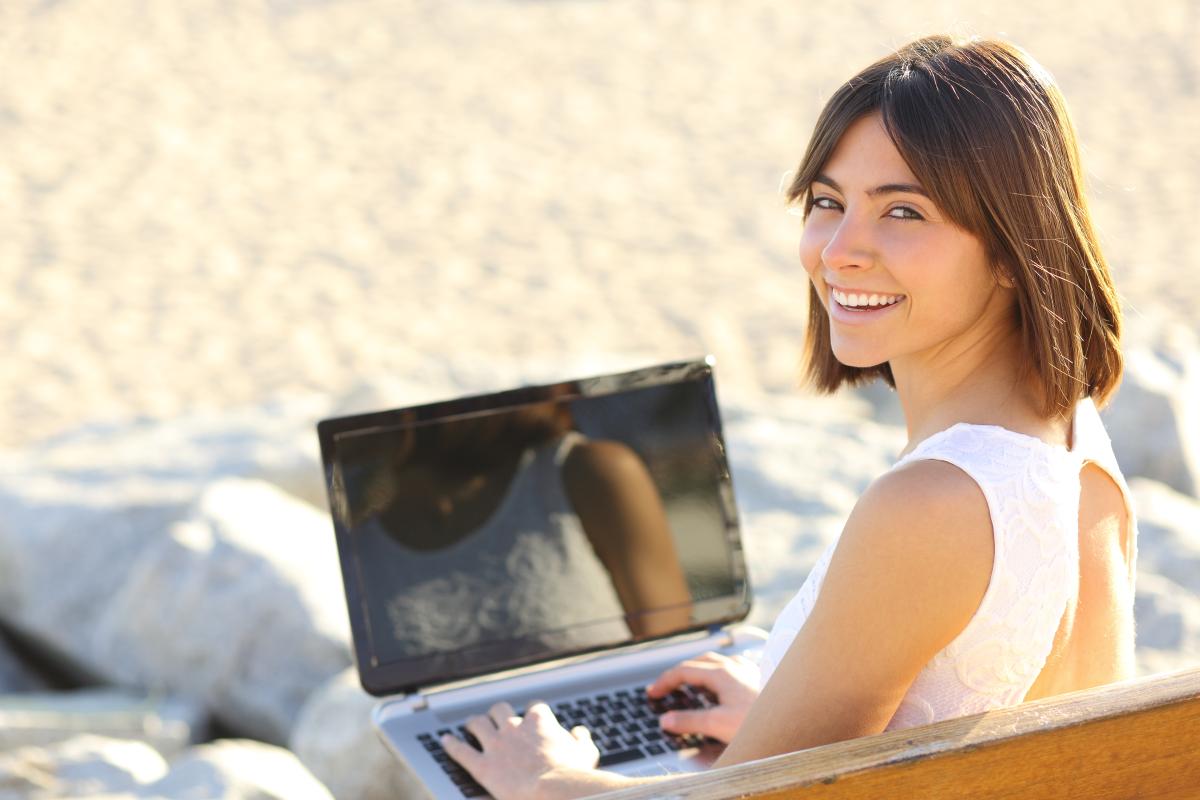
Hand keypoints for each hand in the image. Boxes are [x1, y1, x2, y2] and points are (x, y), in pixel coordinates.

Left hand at [441, 701, 598, 799]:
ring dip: (474, 723)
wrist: (552, 792)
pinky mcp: (482, 765)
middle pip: (500, 709)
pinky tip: (445, 741)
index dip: (532, 712)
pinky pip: (460, 751)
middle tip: (496, 717)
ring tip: (471, 725)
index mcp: (539, 722)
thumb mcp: (586, 754)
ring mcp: (496, 745)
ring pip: (478, 724)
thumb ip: (582, 740)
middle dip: (498, 712)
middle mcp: (514, 727)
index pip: (534, 707)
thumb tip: (580, 733)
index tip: (533, 717)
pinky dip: (451, 745)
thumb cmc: (573, 775)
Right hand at [646, 651, 760, 743]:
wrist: (792, 721)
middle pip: (698, 662)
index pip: (683, 670)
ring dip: (699, 670)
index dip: (664, 681)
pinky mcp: (758, 679)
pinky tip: (723, 687)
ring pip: (716, 663)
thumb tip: (667, 719)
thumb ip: (689, 721)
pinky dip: (717, 675)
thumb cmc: (759, 722)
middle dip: (679, 672)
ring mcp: (747, 670)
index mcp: (720, 673)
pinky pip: (731, 669)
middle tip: (667, 687)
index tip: (653, 693)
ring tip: (690, 684)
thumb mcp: (718, 724)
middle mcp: (734, 666)